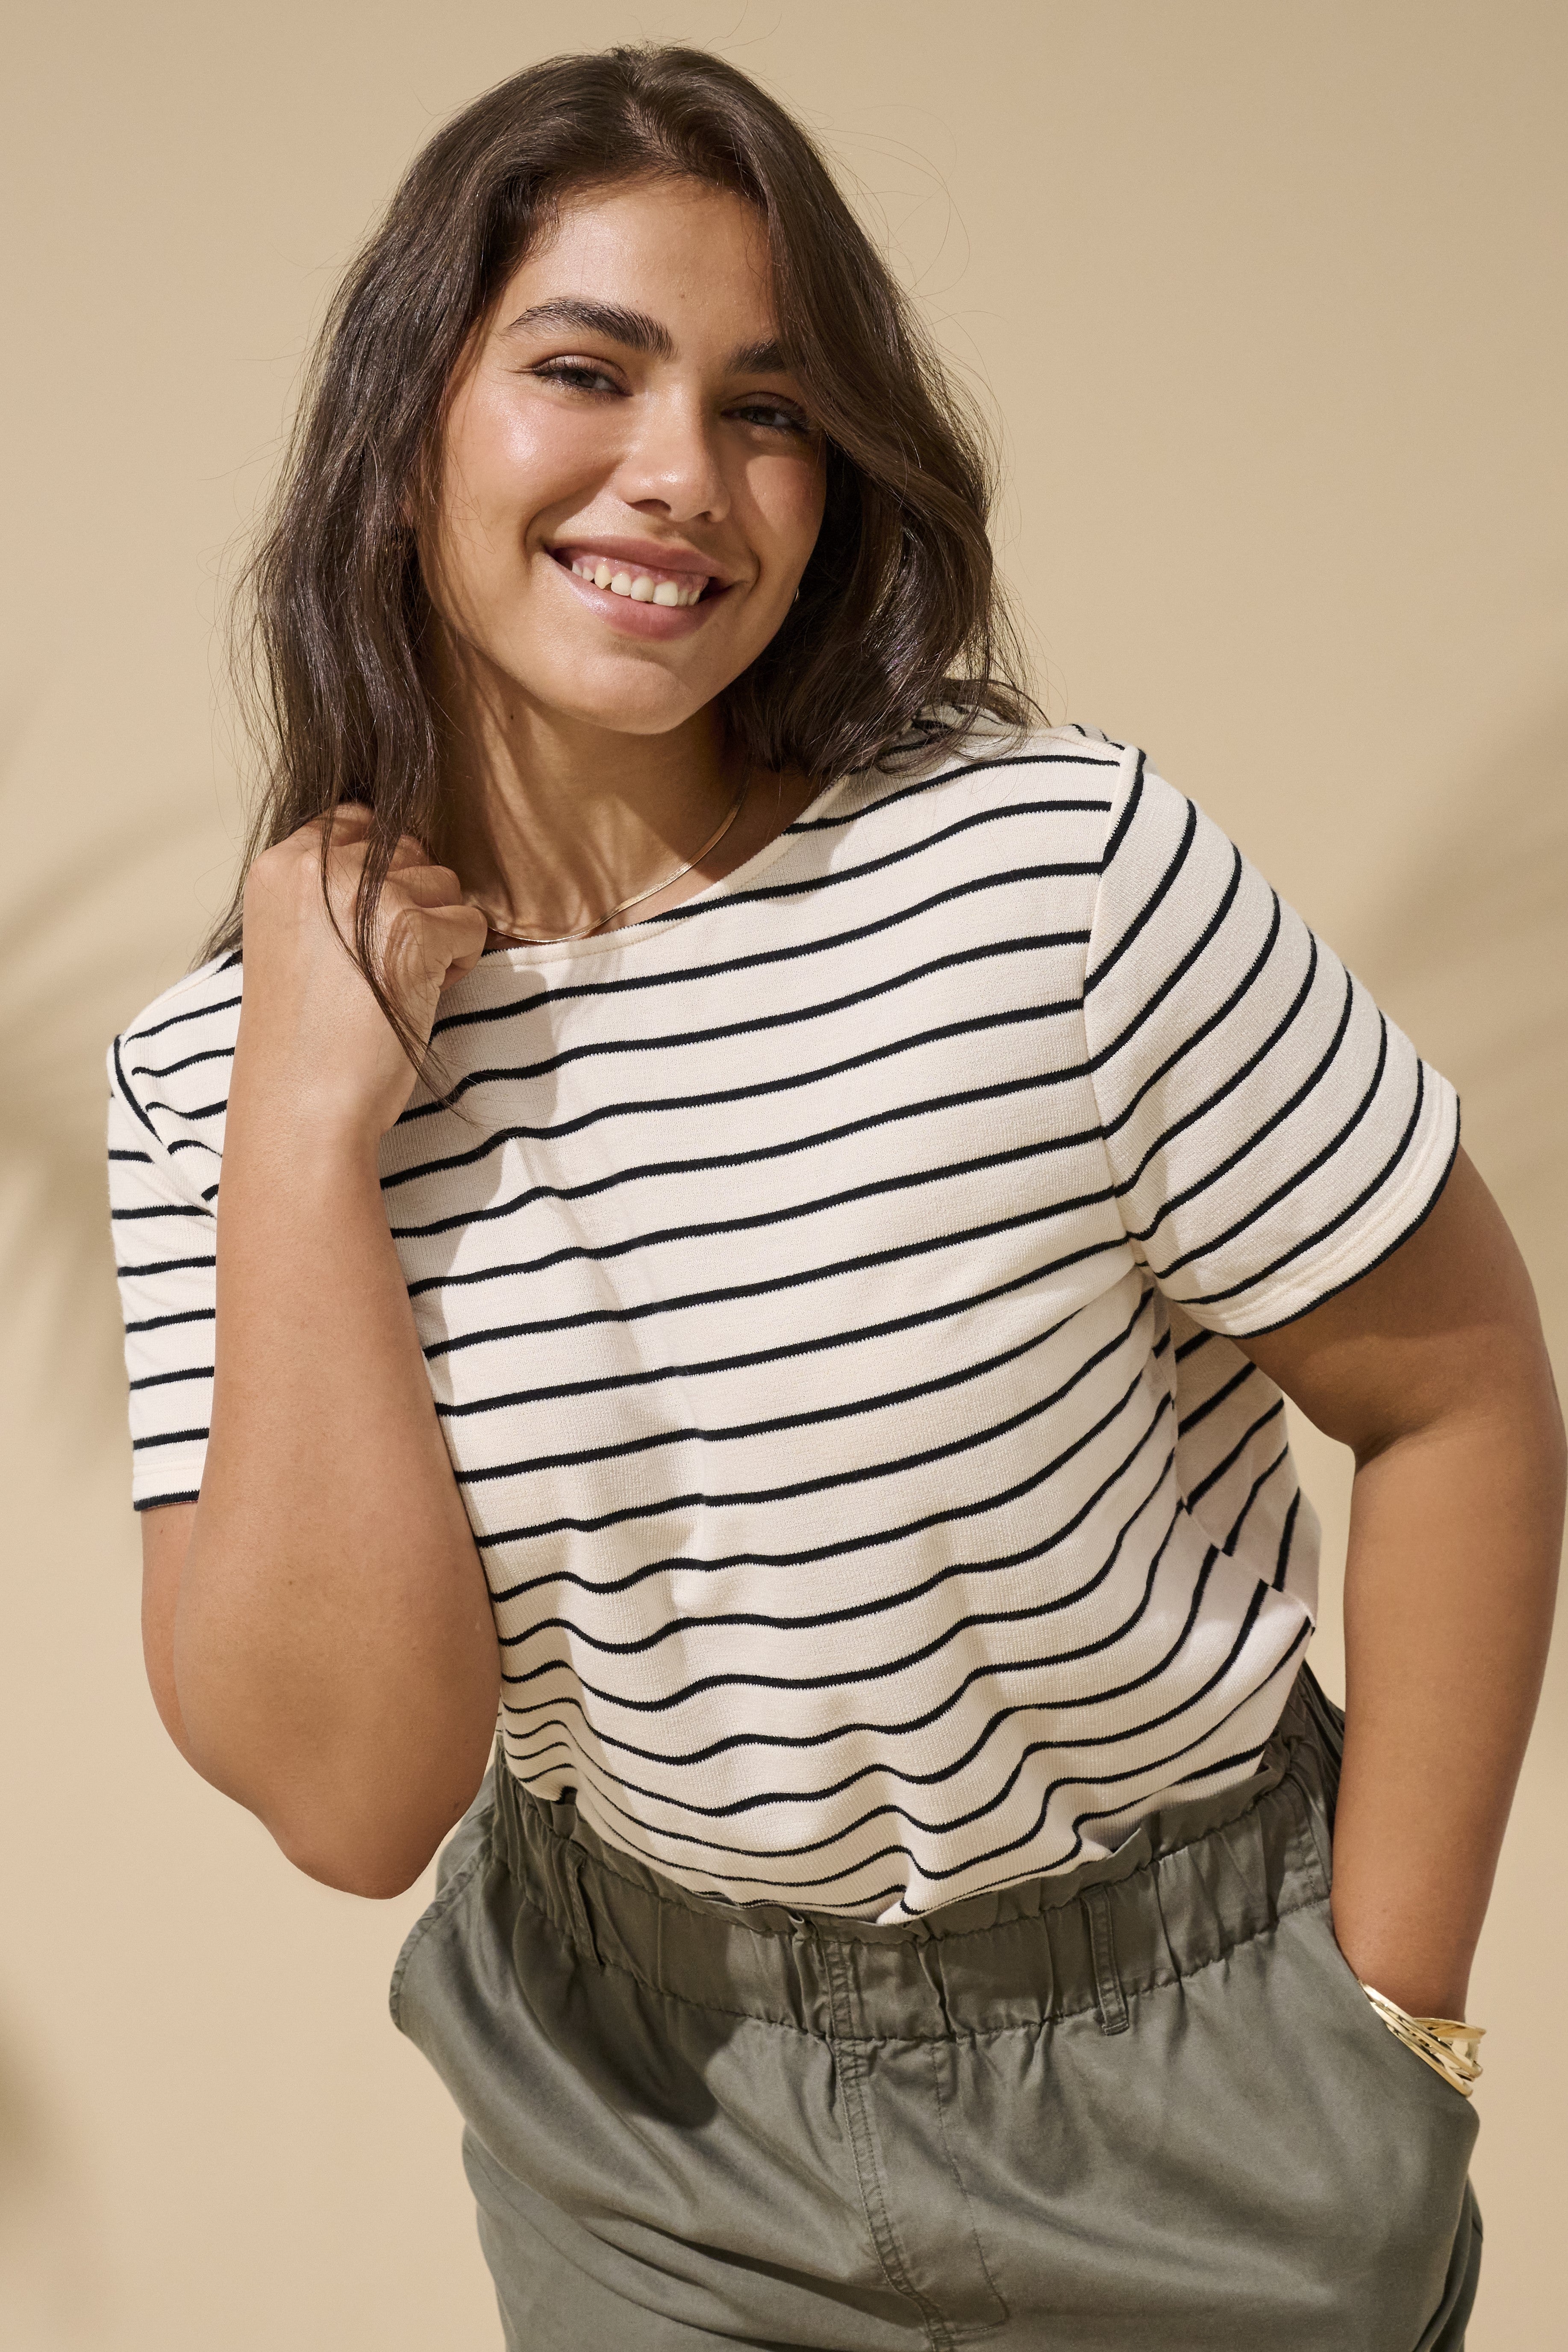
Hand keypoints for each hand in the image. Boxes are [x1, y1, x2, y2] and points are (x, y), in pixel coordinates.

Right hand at [235, 806, 488, 1142]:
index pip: (356, 821)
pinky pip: (473, 924)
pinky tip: (418, 997)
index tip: (368, 927)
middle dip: (413, 903)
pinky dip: (460, 963)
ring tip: (394, 984)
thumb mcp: (292, 938)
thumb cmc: (303, 1037)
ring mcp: (367, 894)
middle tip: (378, 967)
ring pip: (446, 884)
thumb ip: (328, 891)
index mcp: (279, 865)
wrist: (300, 1107)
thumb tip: (403, 857)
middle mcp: (318, 866)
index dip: (381, 871)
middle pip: (408, 850)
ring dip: (438, 933)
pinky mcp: (414, 928)